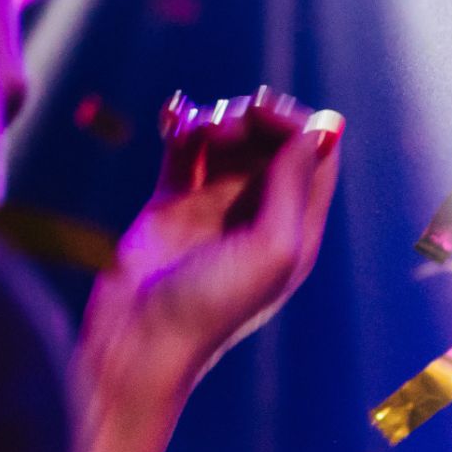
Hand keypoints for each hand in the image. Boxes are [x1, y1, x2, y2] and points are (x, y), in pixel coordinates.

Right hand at [78, 89, 343, 431]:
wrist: (135, 340)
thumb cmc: (210, 308)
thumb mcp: (271, 251)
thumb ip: (295, 187)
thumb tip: (315, 130)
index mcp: (294, 231)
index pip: (314, 155)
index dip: (293, 123)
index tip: (259, 112)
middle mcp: (260, 215)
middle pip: (271, 140)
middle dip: (249, 120)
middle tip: (219, 130)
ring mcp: (215, 207)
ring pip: (229, 139)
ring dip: (214, 120)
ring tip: (191, 133)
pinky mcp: (171, 202)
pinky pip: (185, 148)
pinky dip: (182, 126)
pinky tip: (171, 121)